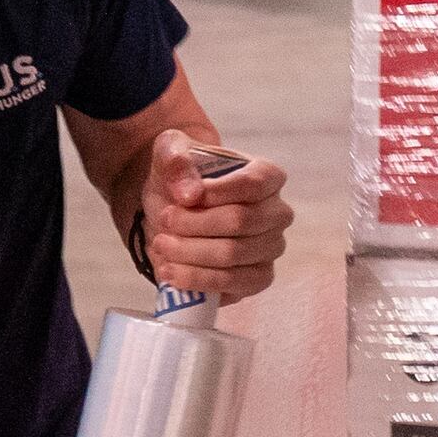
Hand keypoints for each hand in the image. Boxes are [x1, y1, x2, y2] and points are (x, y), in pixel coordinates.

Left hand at [137, 133, 290, 302]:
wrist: (174, 210)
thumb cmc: (181, 177)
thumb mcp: (170, 152)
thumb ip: (175, 159)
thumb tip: (189, 193)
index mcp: (267, 176)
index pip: (254, 184)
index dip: (218, 192)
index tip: (183, 197)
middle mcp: (277, 213)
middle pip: (241, 222)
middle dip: (195, 224)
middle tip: (164, 221)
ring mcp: (270, 248)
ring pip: (233, 255)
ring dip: (190, 253)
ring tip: (161, 245)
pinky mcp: (258, 278)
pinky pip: (234, 284)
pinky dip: (198, 280)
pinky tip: (172, 272)